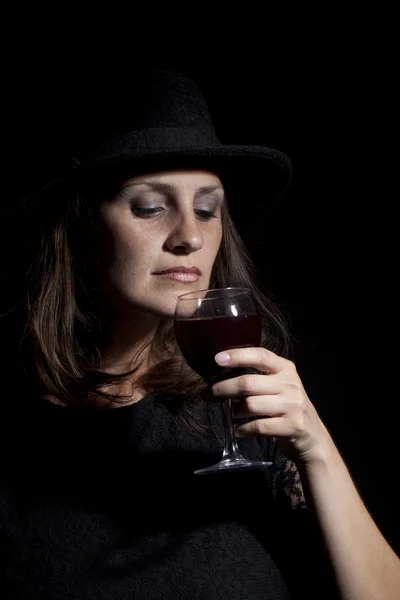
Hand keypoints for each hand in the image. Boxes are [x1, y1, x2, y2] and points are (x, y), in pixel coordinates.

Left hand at [209, 347, 332, 463]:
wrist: (312, 437)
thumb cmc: (287, 407)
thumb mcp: (279, 386)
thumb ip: (258, 378)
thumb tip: (220, 374)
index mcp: (285, 368)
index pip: (260, 355)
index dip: (237, 356)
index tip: (217, 359)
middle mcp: (290, 384)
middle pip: (248, 383)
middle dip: (223, 388)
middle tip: (207, 394)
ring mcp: (293, 405)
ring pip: (250, 405)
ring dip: (234, 411)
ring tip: (231, 413)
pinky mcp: (292, 426)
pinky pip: (258, 426)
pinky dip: (243, 429)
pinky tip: (239, 430)